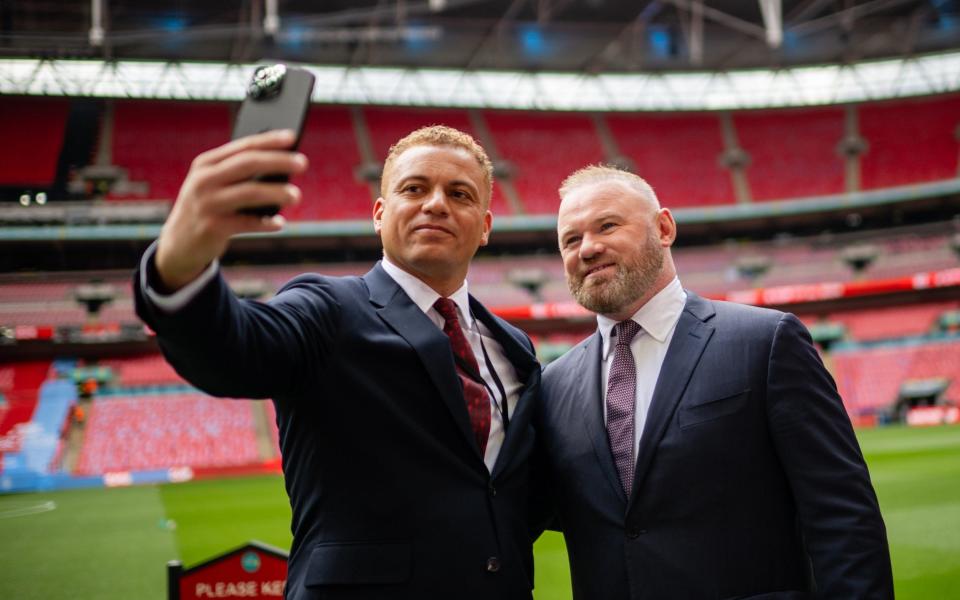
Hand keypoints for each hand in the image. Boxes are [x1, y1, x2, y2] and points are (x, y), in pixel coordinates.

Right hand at [155, 129, 308, 290]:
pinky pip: (247, 223)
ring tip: (296, 195)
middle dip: (278, 161)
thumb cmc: (206, 208)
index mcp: (206, 164)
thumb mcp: (212, 184)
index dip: (269, 140)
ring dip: (277, 193)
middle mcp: (204, 180)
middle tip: (303, 163)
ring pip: (250, 192)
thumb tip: (281, 164)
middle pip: (248, 164)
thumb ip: (237, 173)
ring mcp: (207, 203)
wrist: (179, 243)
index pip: (242, 146)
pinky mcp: (212, 227)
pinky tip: (279, 223)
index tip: (292, 137)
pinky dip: (266, 222)